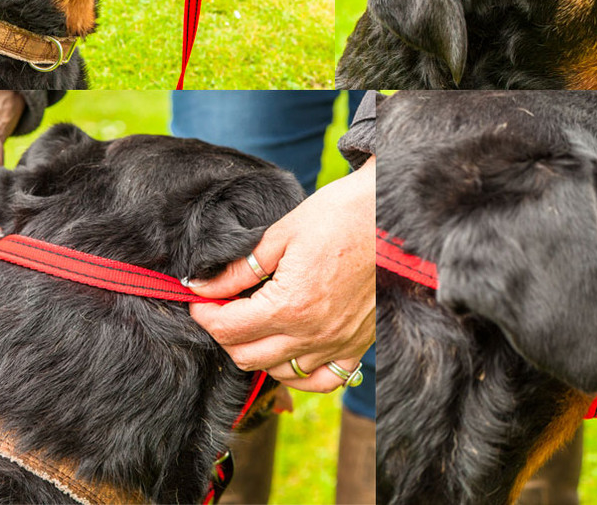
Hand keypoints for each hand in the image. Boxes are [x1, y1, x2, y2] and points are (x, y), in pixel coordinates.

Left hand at [189, 158, 376, 392]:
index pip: (227, 328)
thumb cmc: (341, 215)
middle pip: (246, 356)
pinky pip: (322, 380)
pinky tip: (290, 351)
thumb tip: (200, 286)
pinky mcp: (358, 345)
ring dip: (258, 352)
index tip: (200, 297)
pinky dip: (299, 373)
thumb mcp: (282, 233)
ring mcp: (338, 344)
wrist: (396, 215)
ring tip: (256, 323)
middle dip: (225, 334)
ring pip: (279, 372)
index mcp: (290, 305)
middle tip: (222, 308)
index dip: (204, 313)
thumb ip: (239, 268)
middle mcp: (313, 334)